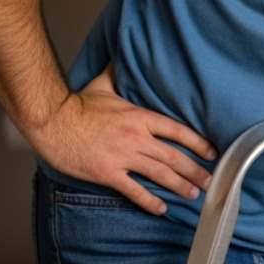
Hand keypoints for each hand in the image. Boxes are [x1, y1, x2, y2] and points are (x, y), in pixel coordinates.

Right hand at [29, 64, 216, 215]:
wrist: (52, 122)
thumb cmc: (77, 105)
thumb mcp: (103, 84)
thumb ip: (120, 74)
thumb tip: (124, 54)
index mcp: (140, 117)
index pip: (178, 131)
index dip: (198, 143)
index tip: (212, 152)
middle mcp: (136, 137)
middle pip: (174, 156)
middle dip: (195, 170)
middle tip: (211, 181)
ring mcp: (122, 156)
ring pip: (160, 173)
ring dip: (179, 185)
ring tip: (194, 194)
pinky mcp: (107, 173)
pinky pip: (134, 190)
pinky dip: (149, 201)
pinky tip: (161, 209)